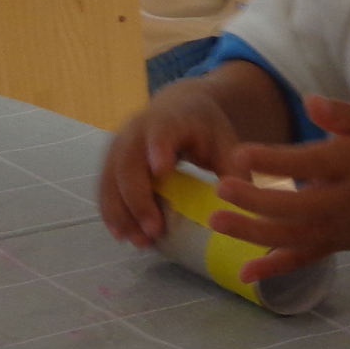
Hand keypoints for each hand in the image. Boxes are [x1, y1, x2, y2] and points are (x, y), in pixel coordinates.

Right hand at [100, 80, 245, 246]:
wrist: (179, 107)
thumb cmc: (206, 129)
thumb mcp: (226, 143)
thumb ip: (235, 171)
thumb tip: (245, 208)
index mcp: (170, 119)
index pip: (161, 131)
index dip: (158, 148)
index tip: (161, 170)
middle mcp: (137, 129)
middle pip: (128, 162)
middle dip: (137, 198)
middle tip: (153, 230)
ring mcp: (119, 144)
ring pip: (110, 178)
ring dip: (120, 212)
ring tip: (137, 241)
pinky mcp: (111, 160)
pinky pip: (104, 187)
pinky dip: (111, 211)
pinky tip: (122, 235)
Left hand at [206, 95, 349, 279]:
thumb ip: (342, 114)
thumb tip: (308, 100)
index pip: (308, 163)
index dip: (274, 160)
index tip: (240, 153)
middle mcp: (344, 202)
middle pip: (294, 206)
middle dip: (255, 199)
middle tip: (221, 187)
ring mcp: (338, 230)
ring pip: (292, 236)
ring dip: (252, 232)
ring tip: (217, 221)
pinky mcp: (335, 246)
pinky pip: (302, 260)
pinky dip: (273, 269)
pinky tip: (243, 275)